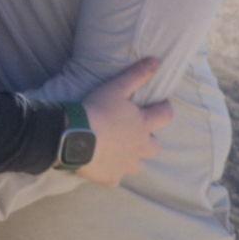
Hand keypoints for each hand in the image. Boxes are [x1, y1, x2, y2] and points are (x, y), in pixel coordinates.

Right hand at [76, 58, 172, 185]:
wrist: (72, 137)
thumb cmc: (97, 110)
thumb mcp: (116, 88)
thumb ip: (137, 75)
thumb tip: (157, 61)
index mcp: (143, 126)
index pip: (166, 116)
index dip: (165, 109)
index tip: (161, 105)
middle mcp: (139, 148)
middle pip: (155, 147)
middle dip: (149, 140)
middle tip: (137, 132)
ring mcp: (125, 166)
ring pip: (137, 165)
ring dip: (132, 158)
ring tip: (118, 150)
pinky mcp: (110, 178)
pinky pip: (115, 178)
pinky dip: (112, 172)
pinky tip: (102, 165)